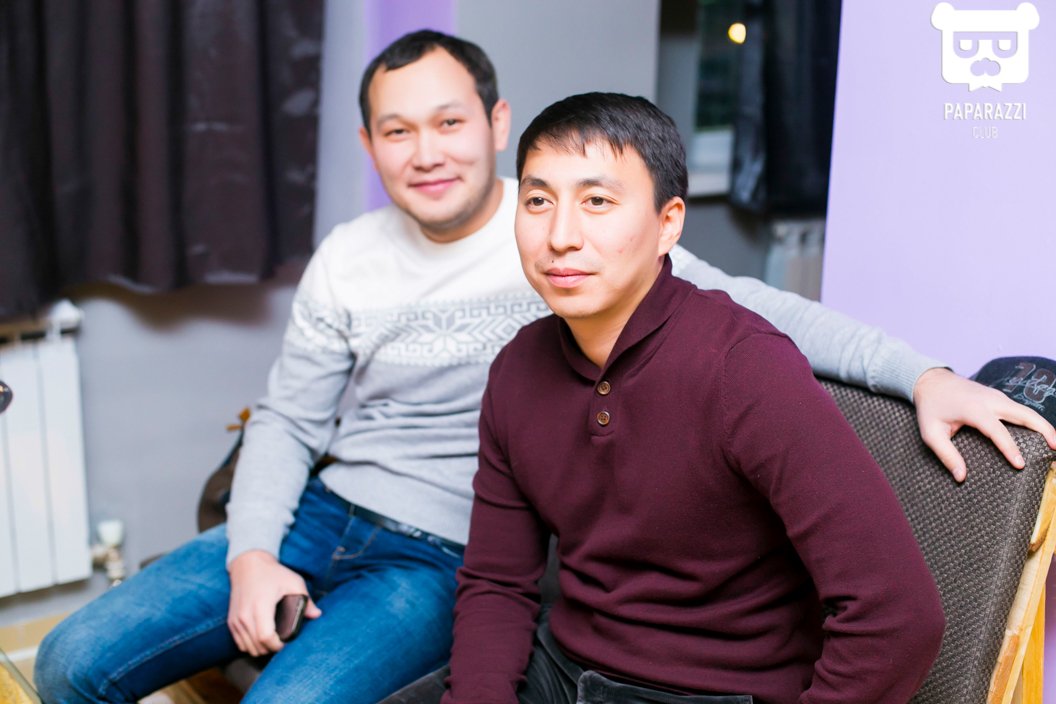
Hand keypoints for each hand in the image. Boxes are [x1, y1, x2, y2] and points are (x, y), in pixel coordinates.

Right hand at [227, 550, 321, 655]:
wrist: (248, 564)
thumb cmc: (272, 573)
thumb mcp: (293, 582)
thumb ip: (306, 599)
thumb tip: (317, 615)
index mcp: (261, 606)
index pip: (266, 637)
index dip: (278, 645)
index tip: (287, 642)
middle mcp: (245, 615)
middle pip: (258, 646)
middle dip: (272, 649)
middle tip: (283, 641)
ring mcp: (236, 620)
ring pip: (248, 648)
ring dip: (261, 649)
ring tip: (273, 641)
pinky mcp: (231, 621)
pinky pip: (240, 643)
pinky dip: (250, 645)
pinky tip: (261, 639)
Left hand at [913, 367, 1055, 481]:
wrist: (932, 381)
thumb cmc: (930, 408)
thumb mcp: (931, 432)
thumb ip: (945, 454)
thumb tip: (961, 477)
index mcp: (973, 409)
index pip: (997, 430)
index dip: (1009, 448)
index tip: (1020, 465)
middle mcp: (990, 400)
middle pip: (1025, 414)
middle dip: (1044, 430)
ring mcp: (997, 397)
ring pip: (1027, 411)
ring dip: (1043, 426)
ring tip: (1055, 445)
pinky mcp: (999, 398)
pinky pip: (1020, 411)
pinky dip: (1034, 422)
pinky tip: (1040, 435)